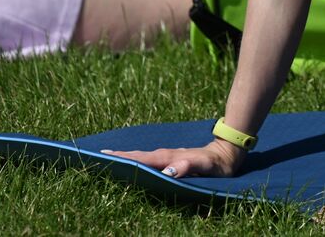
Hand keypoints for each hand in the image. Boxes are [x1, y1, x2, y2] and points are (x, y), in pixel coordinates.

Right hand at [101, 139, 245, 178]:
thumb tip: (169, 171)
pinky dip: (135, 159)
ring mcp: (166, 156)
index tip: (105, 157)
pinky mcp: (169, 159)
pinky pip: (148, 159)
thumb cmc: (216, 163)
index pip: (142, 159)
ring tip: (106, 158)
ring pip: (141, 157)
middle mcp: (165, 155)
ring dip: (124, 157)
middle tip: (96, 156)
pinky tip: (129, 163)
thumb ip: (189, 166)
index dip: (124, 159)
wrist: (227, 153)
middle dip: (118, 157)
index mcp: (169, 157)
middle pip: (137, 156)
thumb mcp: (206, 166)